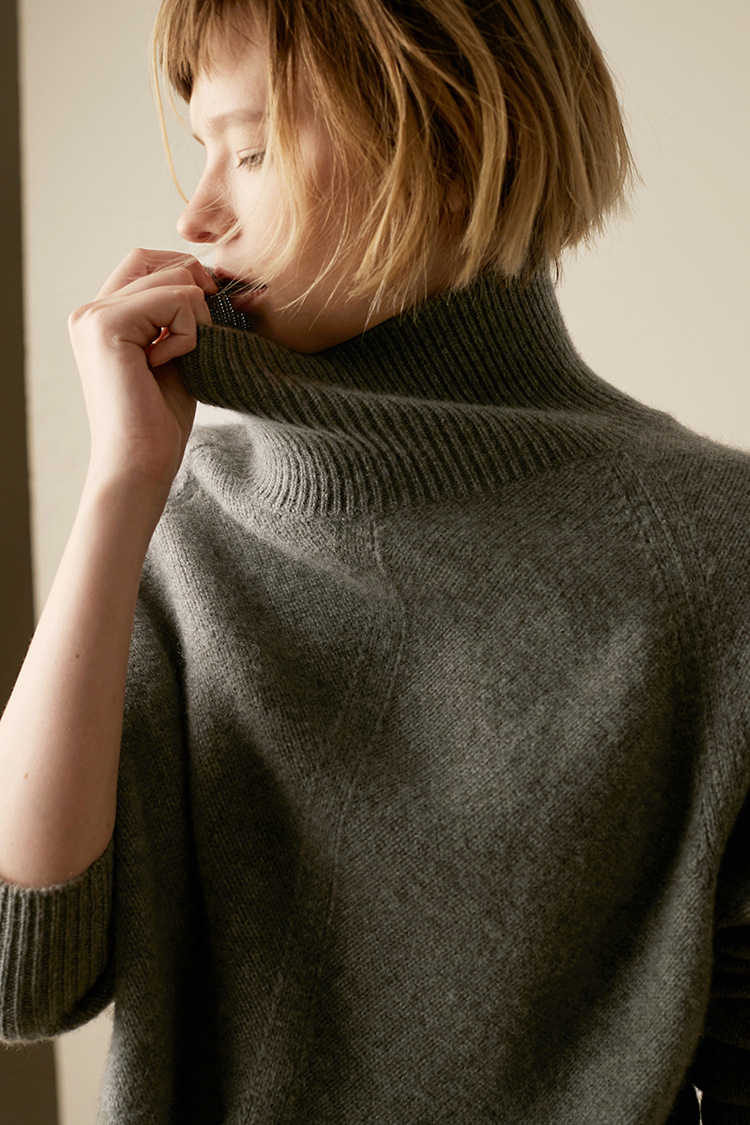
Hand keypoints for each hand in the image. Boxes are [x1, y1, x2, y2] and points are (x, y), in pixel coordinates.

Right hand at [68, 248, 217, 496]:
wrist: (140, 465)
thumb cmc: (159, 423)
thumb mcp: (174, 356)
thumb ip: (178, 316)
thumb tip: (207, 278)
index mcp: (102, 317)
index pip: (148, 262)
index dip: (188, 279)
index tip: (207, 320)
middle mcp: (90, 311)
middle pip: (163, 262)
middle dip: (198, 295)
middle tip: (201, 341)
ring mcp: (93, 315)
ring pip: (176, 278)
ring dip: (197, 320)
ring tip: (180, 360)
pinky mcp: (106, 325)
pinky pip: (176, 300)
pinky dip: (189, 334)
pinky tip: (167, 365)